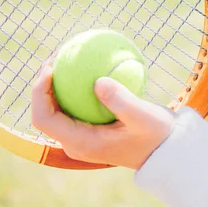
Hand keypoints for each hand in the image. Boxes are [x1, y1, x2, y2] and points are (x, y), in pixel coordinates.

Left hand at [31, 60, 174, 169]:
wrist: (167, 150)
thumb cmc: (157, 135)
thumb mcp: (144, 116)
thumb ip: (120, 101)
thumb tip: (98, 81)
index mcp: (81, 143)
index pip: (44, 119)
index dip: (39, 92)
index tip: (51, 68)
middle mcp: (76, 142)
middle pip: (46, 113)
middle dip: (44, 85)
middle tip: (56, 57)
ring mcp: (83, 137)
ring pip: (58, 110)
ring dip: (57, 86)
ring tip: (66, 59)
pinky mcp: (92, 130)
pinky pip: (75, 107)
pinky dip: (75, 89)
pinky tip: (87, 69)